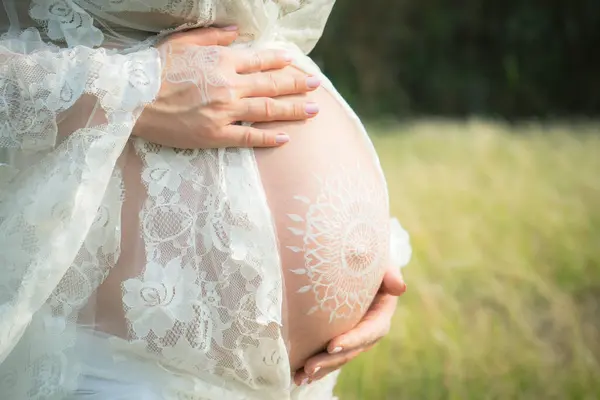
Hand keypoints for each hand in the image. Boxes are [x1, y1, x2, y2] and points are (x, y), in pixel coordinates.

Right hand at [134, 27, 319, 147]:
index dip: (280, 62)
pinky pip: (249, 137)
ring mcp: (224, 112)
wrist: (132, 99)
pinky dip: (269, 138)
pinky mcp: (216, 134)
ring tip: (312, 110)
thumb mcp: (182, 42)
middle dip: (297, 85)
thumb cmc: (154, 68)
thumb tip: (237, 32)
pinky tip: (286, 138)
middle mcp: (229, 86)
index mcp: (222, 62)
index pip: (261, 61)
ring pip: (267, 110)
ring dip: (293, 110)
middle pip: (271, 85)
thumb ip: (213, 37)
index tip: (295, 64)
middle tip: (316, 86)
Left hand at [293, 266, 406, 384]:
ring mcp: (354, 337)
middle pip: (351, 350)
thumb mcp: (382, 264)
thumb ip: (390, 273)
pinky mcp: (340, 338)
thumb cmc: (370, 262)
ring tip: (301, 376)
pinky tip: (298, 375)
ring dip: (321, 368)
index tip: (333, 346)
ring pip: (339, 357)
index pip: (369, 331)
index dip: (353, 340)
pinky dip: (317, 366)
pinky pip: (329, 354)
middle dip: (331, 360)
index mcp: (380, 315)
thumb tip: (399, 287)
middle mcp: (368, 331)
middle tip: (310, 367)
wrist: (358, 265)